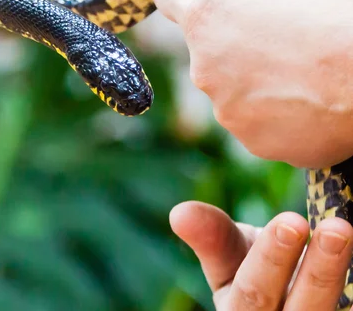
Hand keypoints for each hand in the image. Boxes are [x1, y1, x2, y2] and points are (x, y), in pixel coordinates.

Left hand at [153, 0, 352, 166]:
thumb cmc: (347, 2)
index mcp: (207, 12)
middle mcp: (205, 67)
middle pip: (207, 43)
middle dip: (235, 33)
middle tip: (283, 28)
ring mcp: (230, 111)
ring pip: (234, 84)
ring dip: (258, 74)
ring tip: (306, 64)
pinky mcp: (259, 143)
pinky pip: (261, 119)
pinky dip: (280, 110)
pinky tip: (315, 95)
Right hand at [170, 201, 352, 309]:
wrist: (284, 298)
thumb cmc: (256, 272)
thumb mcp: (230, 257)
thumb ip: (211, 236)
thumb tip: (178, 214)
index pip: (252, 294)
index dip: (272, 260)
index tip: (293, 222)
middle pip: (300, 310)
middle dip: (318, 271)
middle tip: (338, 229)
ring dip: (337, 274)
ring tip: (344, 231)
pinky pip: (346, 307)